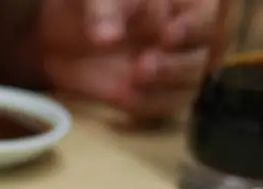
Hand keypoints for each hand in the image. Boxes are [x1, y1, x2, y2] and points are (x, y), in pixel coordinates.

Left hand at [38, 0, 221, 119]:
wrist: (57, 38)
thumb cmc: (81, 6)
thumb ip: (104, 9)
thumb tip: (107, 37)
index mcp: (180, 2)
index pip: (206, 14)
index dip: (193, 27)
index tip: (167, 35)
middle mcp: (185, 33)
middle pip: (205, 53)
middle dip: (176, 64)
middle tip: (142, 67)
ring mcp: (173, 63)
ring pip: (190, 81)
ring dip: (164, 88)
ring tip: (128, 84)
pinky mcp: (156, 91)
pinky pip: (167, 104)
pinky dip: (148, 105)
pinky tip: (121, 100)